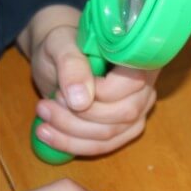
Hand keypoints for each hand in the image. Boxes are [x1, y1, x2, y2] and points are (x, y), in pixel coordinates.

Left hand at [19, 5, 159, 155]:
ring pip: (112, 134)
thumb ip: (72, 66)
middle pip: (124, 113)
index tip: (62, 91)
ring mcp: (139, 109)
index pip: (132, 83)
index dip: (99, 94)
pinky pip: (106, 146)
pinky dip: (74, 145)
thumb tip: (80, 101)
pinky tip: (48, 135)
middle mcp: (147, 85)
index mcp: (139, 58)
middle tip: (44, 105)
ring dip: (71, 133)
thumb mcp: (60, 45)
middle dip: (78, 117)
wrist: (59, 57)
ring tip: (43, 118)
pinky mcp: (126, 128)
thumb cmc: (64, 45)